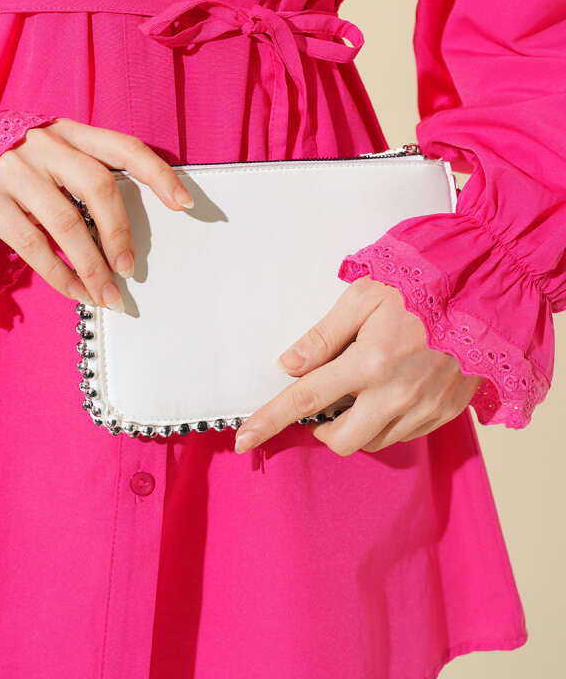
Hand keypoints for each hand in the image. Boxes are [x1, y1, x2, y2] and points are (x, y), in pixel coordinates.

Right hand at [0, 117, 193, 309]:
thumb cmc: (3, 160)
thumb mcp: (43, 150)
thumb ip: (79, 170)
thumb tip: (122, 224)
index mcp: (65, 130)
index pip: (123, 146)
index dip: (158, 174)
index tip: (185, 203)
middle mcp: (42, 144)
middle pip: (98, 186)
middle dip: (121, 232)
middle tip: (130, 268)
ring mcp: (12, 171)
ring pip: (67, 222)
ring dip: (92, 265)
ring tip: (107, 295)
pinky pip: (32, 246)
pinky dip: (59, 274)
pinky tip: (74, 292)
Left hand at [234, 275, 483, 455]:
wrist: (484, 293)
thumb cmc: (421, 286)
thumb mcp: (364, 295)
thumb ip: (324, 334)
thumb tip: (289, 365)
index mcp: (369, 363)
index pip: (306, 401)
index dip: (270, 421)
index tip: (244, 439)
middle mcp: (395, 396)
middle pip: (340, 440)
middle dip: (322, 429)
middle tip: (324, 400)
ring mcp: (423, 410)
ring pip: (373, 442)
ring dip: (356, 425)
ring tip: (362, 387)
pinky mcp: (444, 415)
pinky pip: (404, 434)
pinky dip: (387, 421)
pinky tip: (391, 390)